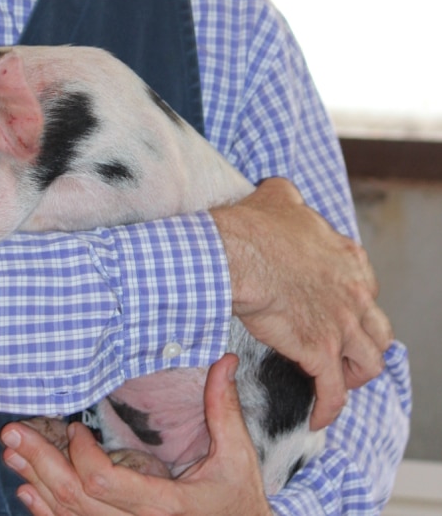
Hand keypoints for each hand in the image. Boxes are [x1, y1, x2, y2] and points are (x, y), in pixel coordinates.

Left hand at [0, 355, 270, 515]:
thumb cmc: (239, 502)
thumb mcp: (237, 456)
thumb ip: (223, 407)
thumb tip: (224, 358)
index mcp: (164, 507)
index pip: (102, 483)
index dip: (80, 455)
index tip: (74, 428)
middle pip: (74, 501)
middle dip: (39, 464)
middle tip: (12, 433)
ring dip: (36, 484)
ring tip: (12, 453)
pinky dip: (47, 512)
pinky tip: (27, 491)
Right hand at [211, 177, 392, 427]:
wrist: (236, 255)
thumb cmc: (253, 227)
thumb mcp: (279, 196)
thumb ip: (291, 199)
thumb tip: (286, 195)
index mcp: (347, 258)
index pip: (366, 287)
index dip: (353, 302)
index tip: (338, 310)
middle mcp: (354, 292)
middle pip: (378, 328)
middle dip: (365, 342)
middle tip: (345, 350)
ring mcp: (341, 325)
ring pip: (370, 363)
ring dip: (357, 376)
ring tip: (339, 382)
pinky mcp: (320, 352)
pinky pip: (334, 392)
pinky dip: (328, 409)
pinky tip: (317, 418)